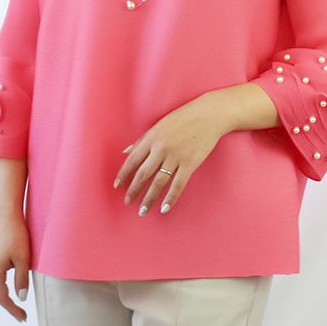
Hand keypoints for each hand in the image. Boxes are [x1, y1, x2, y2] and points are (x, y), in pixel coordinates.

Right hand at [0, 212, 29, 321]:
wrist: (5, 215)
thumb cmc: (16, 235)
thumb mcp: (23, 259)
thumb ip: (21, 279)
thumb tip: (21, 297)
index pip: (3, 298)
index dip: (13, 309)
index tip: (23, 318)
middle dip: (8, 306)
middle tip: (21, 316)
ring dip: (2, 297)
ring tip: (15, 307)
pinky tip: (7, 289)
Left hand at [113, 93, 229, 214]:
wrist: (209, 115)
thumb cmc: (183, 118)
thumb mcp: (159, 125)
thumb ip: (142, 140)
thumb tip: (125, 152)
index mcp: (152, 138)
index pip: (132, 160)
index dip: (123, 174)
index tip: (117, 186)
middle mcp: (161, 148)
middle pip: (143, 174)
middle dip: (133, 190)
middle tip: (127, 202)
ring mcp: (176, 157)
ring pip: (158, 182)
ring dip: (149, 198)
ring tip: (143, 211)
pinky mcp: (190, 164)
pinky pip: (178, 184)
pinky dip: (170, 198)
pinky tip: (164, 209)